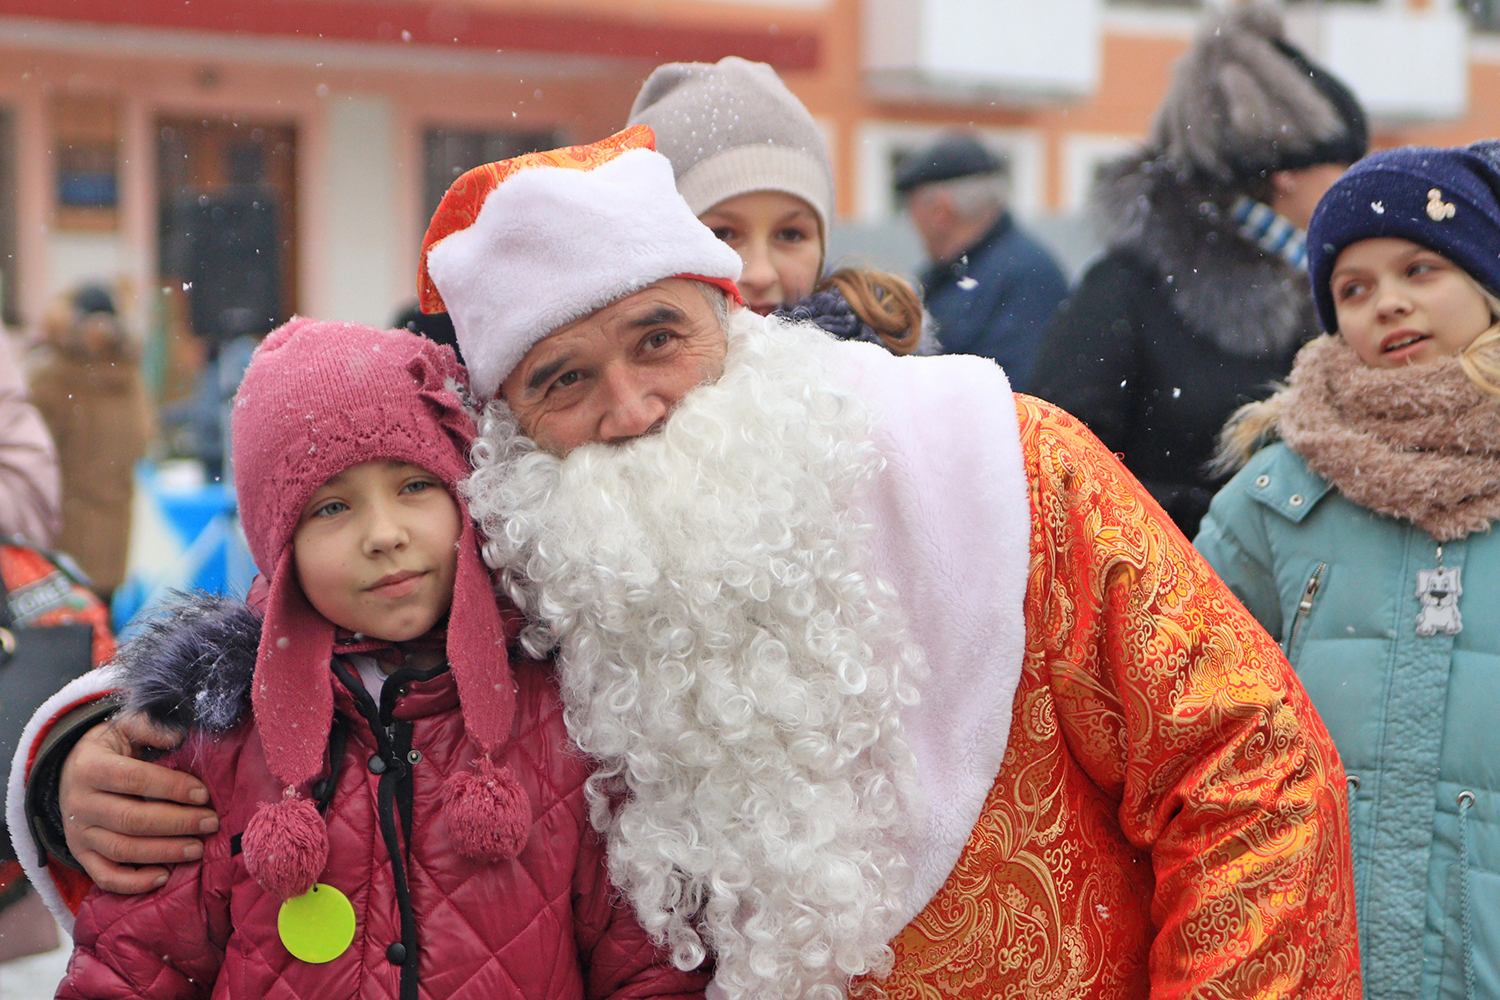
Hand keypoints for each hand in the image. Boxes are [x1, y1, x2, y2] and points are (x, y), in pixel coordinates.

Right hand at [60, 713, 219, 893]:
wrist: (70, 771)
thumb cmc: (110, 749)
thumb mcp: (124, 728)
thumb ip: (149, 727)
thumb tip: (177, 736)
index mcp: (91, 767)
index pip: (135, 780)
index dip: (172, 788)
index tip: (204, 794)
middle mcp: (80, 803)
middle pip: (131, 820)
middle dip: (177, 823)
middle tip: (211, 823)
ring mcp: (78, 833)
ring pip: (122, 850)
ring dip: (164, 852)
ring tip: (198, 848)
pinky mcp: (81, 855)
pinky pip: (105, 876)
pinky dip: (134, 882)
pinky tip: (164, 877)